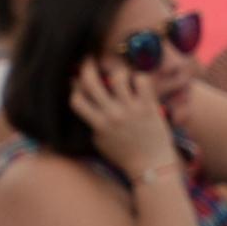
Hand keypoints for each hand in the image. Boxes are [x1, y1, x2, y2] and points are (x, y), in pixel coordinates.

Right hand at [72, 60, 178, 179]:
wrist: (152, 167)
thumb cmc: (126, 156)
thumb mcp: (101, 143)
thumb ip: (92, 124)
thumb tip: (85, 106)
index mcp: (98, 124)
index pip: (76, 99)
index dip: (74, 86)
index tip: (76, 79)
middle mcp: (113, 115)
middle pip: (91, 82)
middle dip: (87, 66)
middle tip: (89, 59)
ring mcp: (131, 110)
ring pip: (118, 77)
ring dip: (117, 71)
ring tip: (120, 73)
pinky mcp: (149, 107)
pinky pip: (142, 81)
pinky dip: (139, 77)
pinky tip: (139, 83)